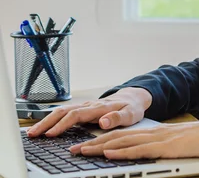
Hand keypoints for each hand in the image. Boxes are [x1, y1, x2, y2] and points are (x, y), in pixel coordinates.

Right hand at [27, 87, 152, 136]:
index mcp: (99, 107)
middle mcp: (89, 105)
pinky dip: (52, 119)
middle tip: (33, 133)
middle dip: (47, 122)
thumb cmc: (131, 107)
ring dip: (46, 120)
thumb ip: (117, 118)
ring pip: (62, 111)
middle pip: (63, 112)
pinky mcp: (83, 108)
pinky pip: (65, 112)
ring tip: (33, 131)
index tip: (51, 134)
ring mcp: (85, 106)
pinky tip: (44, 126)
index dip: (62, 124)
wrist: (133, 98)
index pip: (76, 115)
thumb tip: (103, 121)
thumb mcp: (130, 114)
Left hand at [70, 119, 198, 170]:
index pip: (128, 136)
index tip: (88, 146)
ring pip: (125, 142)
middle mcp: (159, 134)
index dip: (106, 140)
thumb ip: (174, 150)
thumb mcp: (189, 147)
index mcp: (163, 134)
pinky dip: (121, 153)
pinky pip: (141, 151)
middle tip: (73, 149)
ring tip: (80, 152)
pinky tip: (108, 155)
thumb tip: (162, 158)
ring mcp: (164, 140)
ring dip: (100, 147)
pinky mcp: (170, 148)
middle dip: (94, 143)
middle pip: (120, 137)